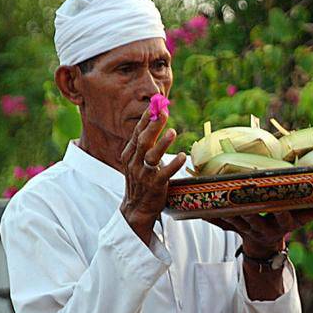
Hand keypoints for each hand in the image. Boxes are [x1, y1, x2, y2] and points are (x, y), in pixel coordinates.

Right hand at [119, 108, 185, 244]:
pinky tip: (182, 156)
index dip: (146, 119)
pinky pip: (164, 174)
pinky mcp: (154, 186)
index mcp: (129, 154)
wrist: (136, 208)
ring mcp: (143, 175)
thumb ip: (144, 143)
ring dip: (162, 144)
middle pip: (143, 141)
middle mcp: (134, 163)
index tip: (155, 105)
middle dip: (153, 126)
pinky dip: (173, 165)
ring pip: (151, 157)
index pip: (137, 133)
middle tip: (164, 113)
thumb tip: (155, 120)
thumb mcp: (137, 160)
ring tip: (173, 132)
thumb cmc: (140, 180)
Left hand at [206, 205, 312, 258]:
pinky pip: (218, 220)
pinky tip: (193, 206)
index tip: (279, 205)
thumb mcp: (301, 220)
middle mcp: (262, 227)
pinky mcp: (231, 225)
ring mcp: (245, 227)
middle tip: (241, 199)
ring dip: (224, 209)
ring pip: (234, 218)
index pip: (283, 218)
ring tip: (215, 196)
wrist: (263, 246)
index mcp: (281, 224)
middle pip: (254, 219)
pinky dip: (207, 214)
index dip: (281, 213)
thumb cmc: (284, 224)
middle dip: (247, 210)